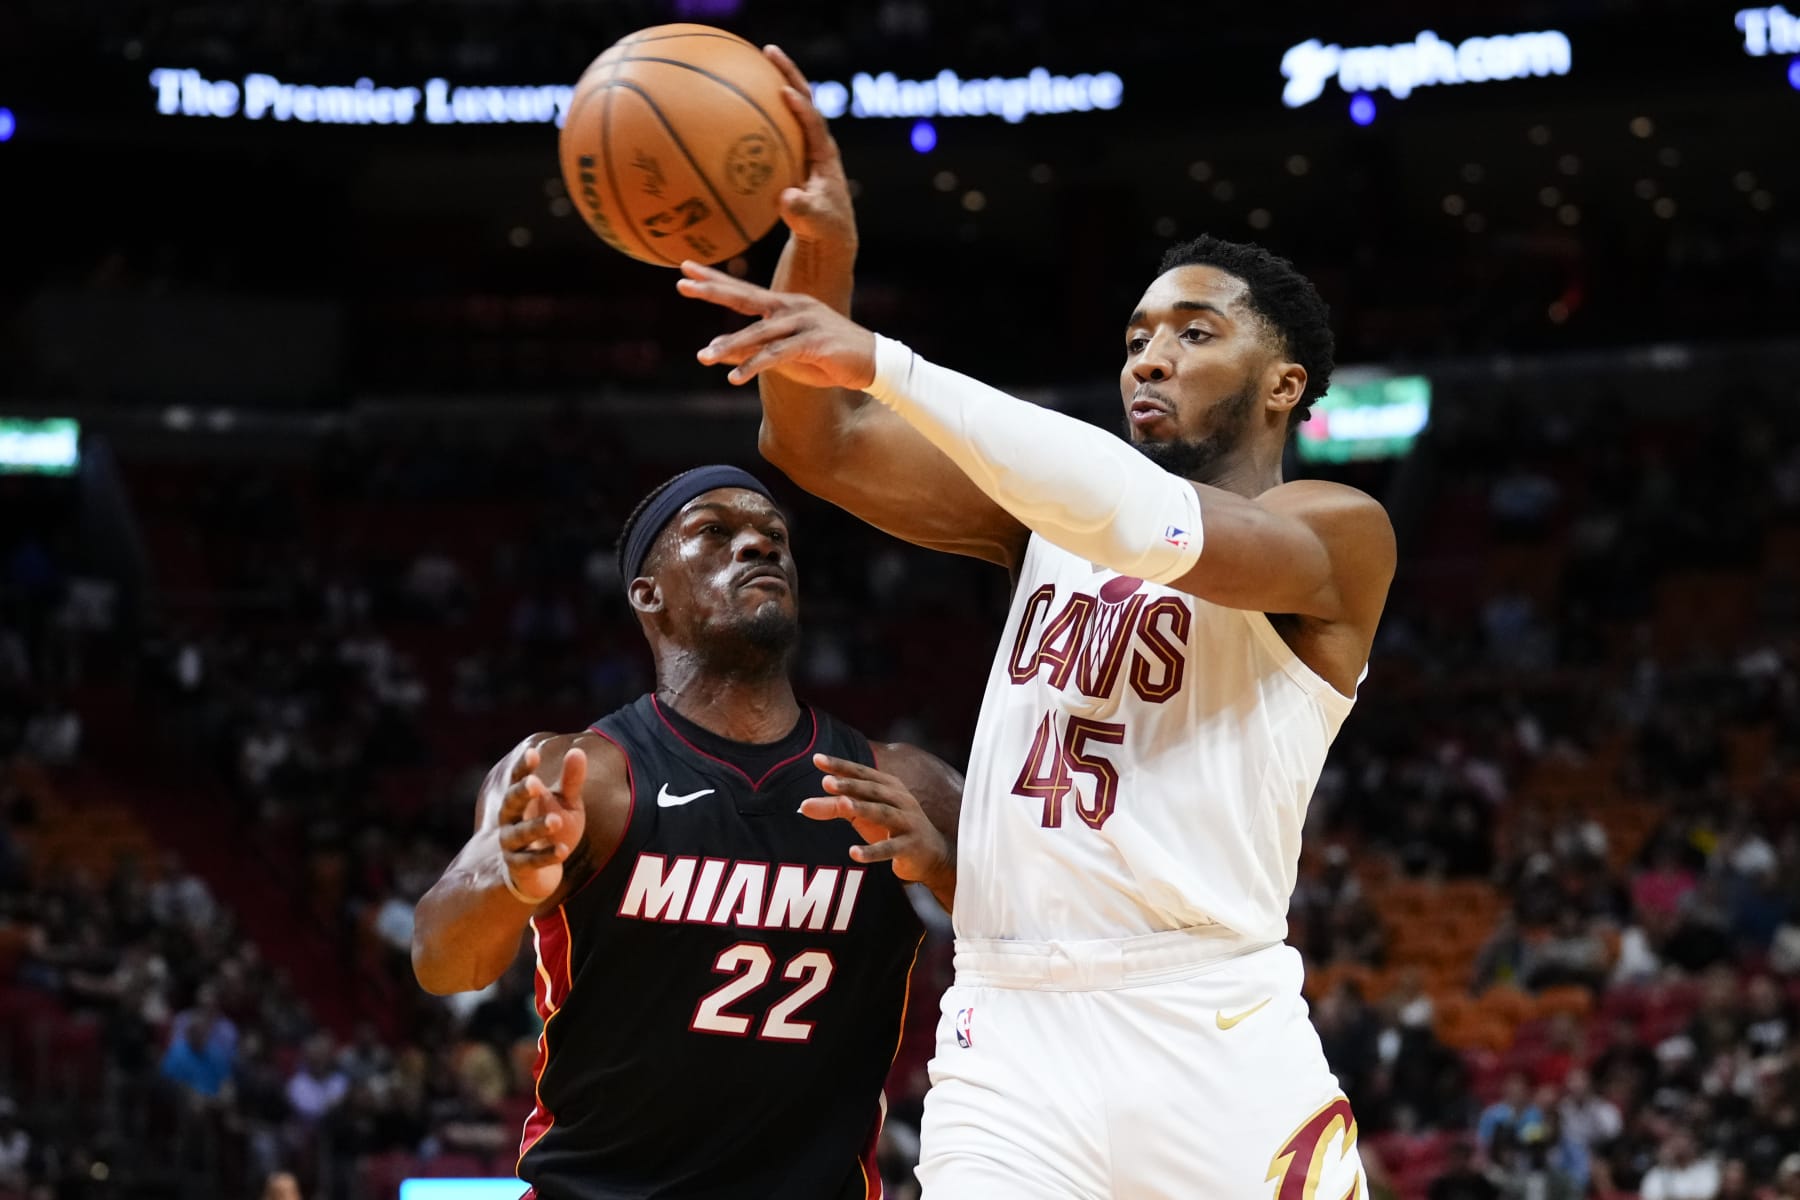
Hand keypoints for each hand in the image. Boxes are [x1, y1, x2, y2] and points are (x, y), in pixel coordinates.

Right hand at [496, 744, 586, 903]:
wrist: (539, 871)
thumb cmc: (552, 826)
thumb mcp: (566, 802)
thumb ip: (571, 780)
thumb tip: (577, 750)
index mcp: (520, 799)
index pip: (517, 779)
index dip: (523, 767)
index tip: (533, 753)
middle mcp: (510, 819)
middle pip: (510, 804)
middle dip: (521, 794)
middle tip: (535, 784)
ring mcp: (511, 844)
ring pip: (519, 834)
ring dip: (536, 827)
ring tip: (556, 821)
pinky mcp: (519, 867)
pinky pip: (531, 862)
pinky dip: (546, 856)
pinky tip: (563, 851)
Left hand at [680, 262, 876, 387]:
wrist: (874, 365)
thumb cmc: (828, 359)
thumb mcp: (785, 357)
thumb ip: (752, 352)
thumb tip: (718, 351)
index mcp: (786, 306)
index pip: (744, 291)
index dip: (714, 280)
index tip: (685, 270)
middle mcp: (793, 308)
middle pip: (746, 297)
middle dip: (713, 290)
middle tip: (682, 284)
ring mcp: (804, 323)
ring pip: (759, 333)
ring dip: (730, 345)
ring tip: (704, 356)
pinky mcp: (814, 343)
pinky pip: (777, 354)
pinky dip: (754, 366)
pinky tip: (735, 377)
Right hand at [763, 44, 856, 253]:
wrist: (828, 235)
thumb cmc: (824, 230)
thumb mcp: (816, 224)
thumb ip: (803, 212)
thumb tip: (786, 199)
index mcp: (825, 156)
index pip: (815, 123)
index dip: (802, 107)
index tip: (784, 91)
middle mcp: (815, 143)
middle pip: (803, 99)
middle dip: (787, 73)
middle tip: (768, 51)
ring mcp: (803, 146)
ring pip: (787, 107)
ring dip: (772, 82)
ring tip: (751, 59)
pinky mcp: (790, 153)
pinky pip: (772, 125)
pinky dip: (756, 110)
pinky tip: (730, 100)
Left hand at [800, 753, 951, 891]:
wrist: (931, 855)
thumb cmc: (891, 829)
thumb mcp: (862, 816)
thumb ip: (834, 808)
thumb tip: (802, 805)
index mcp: (888, 786)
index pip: (861, 773)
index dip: (841, 766)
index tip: (817, 759)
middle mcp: (900, 799)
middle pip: (872, 789)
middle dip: (849, 785)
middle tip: (825, 781)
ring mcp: (908, 822)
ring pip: (883, 813)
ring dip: (863, 809)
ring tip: (843, 806)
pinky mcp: (910, 846)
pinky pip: (890, 849)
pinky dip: (872, 851)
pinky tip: (854, 853)